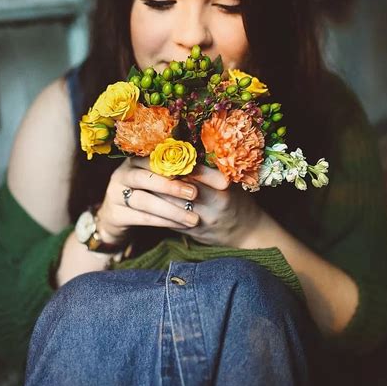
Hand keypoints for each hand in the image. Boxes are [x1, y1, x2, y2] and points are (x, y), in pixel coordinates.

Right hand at [95, 157, 200, 242]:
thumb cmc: (147, 193)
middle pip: (147, 176)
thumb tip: (220, 179)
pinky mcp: (115, 214)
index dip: (186, 165)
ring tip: (193, 218)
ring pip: (145, 200)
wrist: (116, 217)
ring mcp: (115, 192)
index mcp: (138, 157)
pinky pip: (141, 218)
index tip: (207, 175)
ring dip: (171, 209)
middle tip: (195, 194)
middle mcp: (124, 172)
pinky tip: (181, 225)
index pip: (161, 157)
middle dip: (173, 186)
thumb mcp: (161, 180)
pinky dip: (163, 222)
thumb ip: (183, 175)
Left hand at [141, 160, 263, 247]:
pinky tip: (145, 202)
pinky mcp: (193, 233)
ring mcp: (203, 221)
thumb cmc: (237, 200)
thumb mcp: (230, 182)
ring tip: (139, 183)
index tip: (160, 153)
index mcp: (224, 188)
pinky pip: (170, 222)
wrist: (247, 233)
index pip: (196, 172)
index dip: (175, 163)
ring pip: (171, 206)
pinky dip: (156, 212)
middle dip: (159, 178)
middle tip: (141, 166)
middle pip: (179, 189)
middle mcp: (213, 205)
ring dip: (153, 194)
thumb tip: (182, 152)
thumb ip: (210, 171)